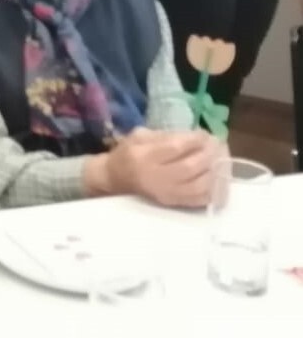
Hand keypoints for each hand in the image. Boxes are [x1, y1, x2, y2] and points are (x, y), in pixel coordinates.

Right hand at [100, 127, 219, 208]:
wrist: (115, 179)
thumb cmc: (128, 153)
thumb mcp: (139, 136)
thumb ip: (165, 135)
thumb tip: (194, 136)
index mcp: (143, 156)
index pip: (175, 148)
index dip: (195, 140)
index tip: (205, 133)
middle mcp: (155, 177)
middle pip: (190, 167)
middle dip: (209, 154)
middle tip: (218, 145)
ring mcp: (166, 193)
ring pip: (200, 185)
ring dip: (216, 171)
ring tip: (221, 159)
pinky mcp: (174, 203)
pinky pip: (200, 200)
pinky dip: (215, 189)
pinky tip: (219, 178)